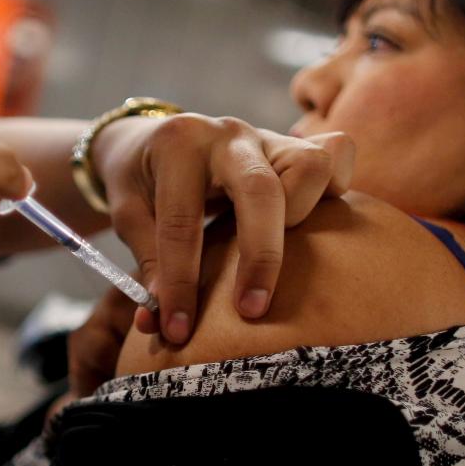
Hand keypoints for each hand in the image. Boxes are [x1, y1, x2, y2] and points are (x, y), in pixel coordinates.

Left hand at [93, 115, 353, 341]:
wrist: (152, 138)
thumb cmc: (140, 180)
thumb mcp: (127, 213)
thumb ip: (146, 262)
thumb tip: (158, 322)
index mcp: (178, 145)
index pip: (181, 223)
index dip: (180, 283)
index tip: (178, 330)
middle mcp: (228, 135)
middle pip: (261, 190)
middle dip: (260, 257)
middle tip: (250, 311)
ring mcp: (267, 137)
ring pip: (311, 165)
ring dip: (304, 215)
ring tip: (285, 257)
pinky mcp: (295, 146)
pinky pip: (337, 153)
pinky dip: (335, 189)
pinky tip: (315, 224)